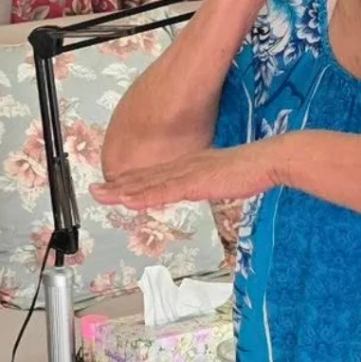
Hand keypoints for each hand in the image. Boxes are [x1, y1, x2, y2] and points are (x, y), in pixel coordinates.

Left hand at [90, 142, 278, 209]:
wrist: (266, 160)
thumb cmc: (250, 169)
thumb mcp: (221, 177)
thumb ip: (206, 183)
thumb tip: (200, 188)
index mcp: (187, 167)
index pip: (153, 177)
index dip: (130, 182)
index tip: (112, 188)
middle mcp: (182, 168)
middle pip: (143, 179)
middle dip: (117, 186)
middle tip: (94, 191)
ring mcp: (186, 174)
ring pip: (148, 185)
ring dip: (122, 191)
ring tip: (100, 195)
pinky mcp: (194, 182)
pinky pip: (164, 191)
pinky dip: (144, 196)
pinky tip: (128, 201)